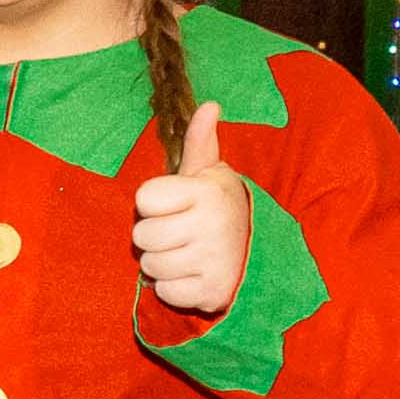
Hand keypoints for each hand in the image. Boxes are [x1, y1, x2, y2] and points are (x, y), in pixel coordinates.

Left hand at [133, 104, 251, 320]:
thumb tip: (209, 105)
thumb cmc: (219, 208)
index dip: (153, 204)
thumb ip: (199, 142)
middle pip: (142, 236)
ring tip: (188, 254)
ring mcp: (214, 261)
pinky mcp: (213, 293)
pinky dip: (174, 288)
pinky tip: (194, 275)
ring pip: (151, 267)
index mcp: (206, 192)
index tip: (176, 204)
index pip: (143, 198)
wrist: (257, 252)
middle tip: (180, 233)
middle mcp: (212, 225)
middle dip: (155, 237)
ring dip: (163, 264)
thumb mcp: (209, 173)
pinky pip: (166, 293)